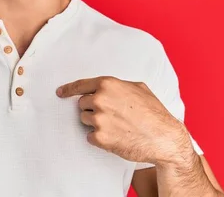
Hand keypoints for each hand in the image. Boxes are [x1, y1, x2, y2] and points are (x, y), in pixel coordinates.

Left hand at [56, 76, 192, 165]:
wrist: (163, 137)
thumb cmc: (153, 112)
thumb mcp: (138, 88)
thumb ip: (118, 85)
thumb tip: (106, 87)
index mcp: (108, 85)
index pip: (80, 85)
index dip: (68, 89)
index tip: (60, 93)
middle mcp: (100, 100)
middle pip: (82, 104)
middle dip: (92, 109)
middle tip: (111, 115)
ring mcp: (98, 119)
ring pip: (84, 119)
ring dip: (95, 123)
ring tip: (116, 126)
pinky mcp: (100, 137)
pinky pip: (89, 136)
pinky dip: (99, 138)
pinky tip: (115, 136)